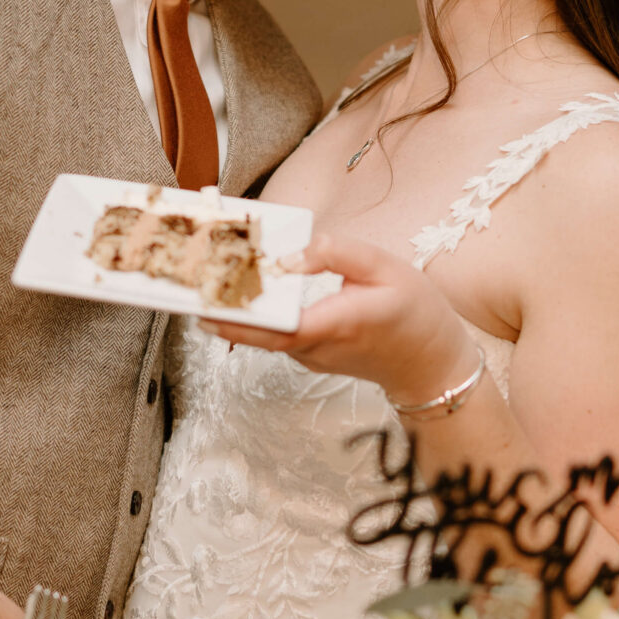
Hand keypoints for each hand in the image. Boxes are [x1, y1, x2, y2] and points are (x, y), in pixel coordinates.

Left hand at [202, 234, 478, 407]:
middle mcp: (316, 347)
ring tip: (205, 268)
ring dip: (234, 308)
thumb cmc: (415, 312)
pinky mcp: (308, 354)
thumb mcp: (386, 267)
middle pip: (257, 331)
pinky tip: (241, 283)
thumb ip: (336, 254)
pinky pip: (275, 332)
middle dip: (219, 307)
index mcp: (336, 324)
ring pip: (263, 333)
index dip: (237, 316)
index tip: (203, 300)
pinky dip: (255, 312)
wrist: (431, 364)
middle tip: (187, 275)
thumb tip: (290, 255)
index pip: (276, 325)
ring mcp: (310, 355)